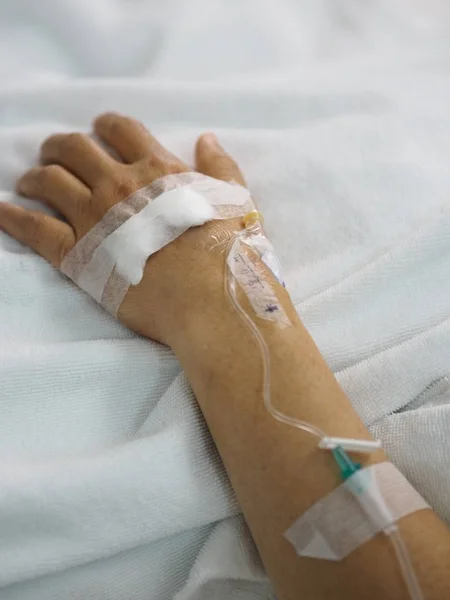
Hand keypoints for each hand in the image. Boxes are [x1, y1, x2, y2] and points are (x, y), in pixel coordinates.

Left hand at [0, 113, 246, 344]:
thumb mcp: (235, 202)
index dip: (105, 124)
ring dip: (34, 175)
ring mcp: (94, 217)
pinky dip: (11, 216)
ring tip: (29, 180)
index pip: (121, 129)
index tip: (97, 128)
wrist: (210, 299)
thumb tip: (207, 138)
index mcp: (157, 169)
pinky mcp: (77, 254)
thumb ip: (220, 167)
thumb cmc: (228, 254)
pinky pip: (34, 228)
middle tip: (55, 153)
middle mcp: (119, 184)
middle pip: (74, 148)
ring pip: (49, 180)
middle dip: (60, 146)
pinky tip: (0, 209)